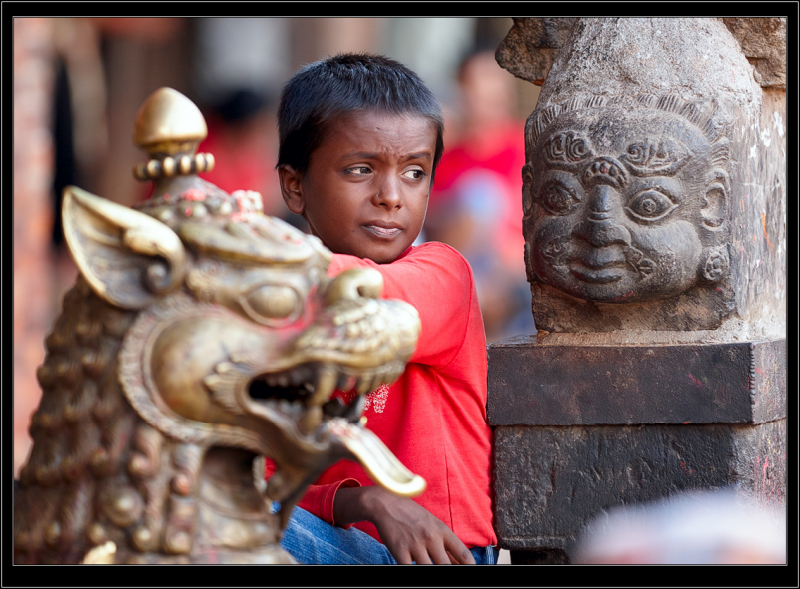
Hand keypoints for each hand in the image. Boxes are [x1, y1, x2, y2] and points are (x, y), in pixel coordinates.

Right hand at [333, 486, 474, 564]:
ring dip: (428, 571)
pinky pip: (408, 569)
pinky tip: (411, 566)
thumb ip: (445, 545)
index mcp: (442, 530)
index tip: (470, 572)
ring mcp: (415, 543)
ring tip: (426, 566)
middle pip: (446, 565)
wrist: (386, 503)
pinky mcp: (399, 549)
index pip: (462, 553)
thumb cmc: (412, 515)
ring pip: (428, 569)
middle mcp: (431, 536)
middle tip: (447, 579)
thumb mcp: (432, 525)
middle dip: (448, 573)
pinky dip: (411, 570)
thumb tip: (459, 563)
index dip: (469, 567)